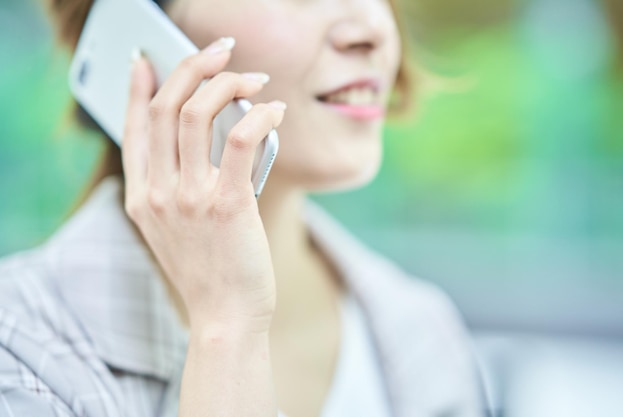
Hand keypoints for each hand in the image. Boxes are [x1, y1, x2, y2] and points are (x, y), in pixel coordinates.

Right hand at [121, 38, 284, 333]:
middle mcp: (160, 192)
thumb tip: (207, 136)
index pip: (134, 128)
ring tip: (254, 79)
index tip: (149, 62)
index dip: (141, 88)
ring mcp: (190, 198)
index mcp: (143, 196)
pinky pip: (242, 139)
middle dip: (191, 67)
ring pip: (197, 113)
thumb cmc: (209, 271)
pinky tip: (274, 111)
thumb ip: (176, 186)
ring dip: (227, 83)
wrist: (225, 317)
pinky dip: (260, 115)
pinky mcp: (229, 205)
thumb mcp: (175, 228)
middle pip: (165, 107)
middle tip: (220, 53)